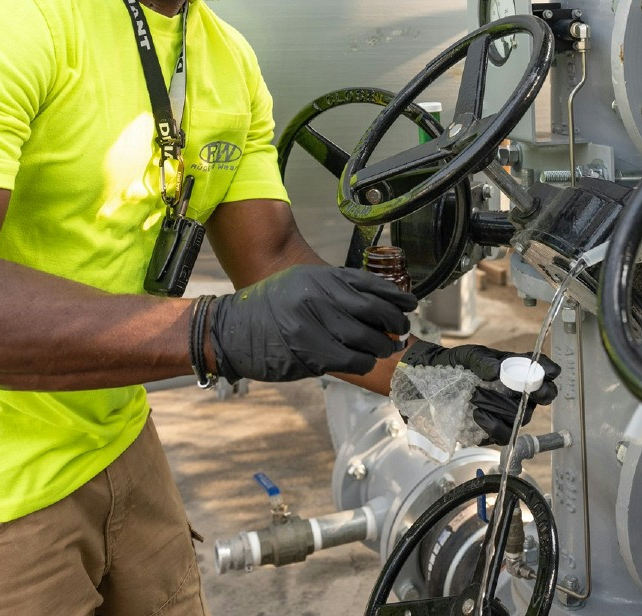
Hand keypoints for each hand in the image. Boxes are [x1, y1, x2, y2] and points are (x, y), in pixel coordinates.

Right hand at [209, 265, 415, 382]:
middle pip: (372, 311)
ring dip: (380, 346)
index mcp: (319, 278)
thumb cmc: (269, 307)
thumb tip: (373, 303)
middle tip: (402, 330)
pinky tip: (365, 361)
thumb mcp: (301, 284)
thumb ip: (334, 289)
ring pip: (363, 338)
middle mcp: (318, 298)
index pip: (369, 285)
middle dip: (393, 322)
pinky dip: (362, 362)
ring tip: (386, 349)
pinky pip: (347, 359)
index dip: (395, 296)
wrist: (230, 329)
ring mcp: (312, 326)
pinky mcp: (307, 353)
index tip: (411, 305)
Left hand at [400, 341, 560, 444]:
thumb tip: (498, 371)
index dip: (548, 372)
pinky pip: (503, 434)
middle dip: (533, 393)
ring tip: (476, 397)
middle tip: (526, 389)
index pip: (541, 371)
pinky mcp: (493, 431)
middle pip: (539, 398)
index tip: (548, 373)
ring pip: (521, 417)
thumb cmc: (454, 365)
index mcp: (514, 370)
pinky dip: (492, 424)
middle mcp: (516, 393)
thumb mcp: (468, 356)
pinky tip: (477, 414)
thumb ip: (483, 360)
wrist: (429, 384)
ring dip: (501, 407)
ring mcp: (506, 414)